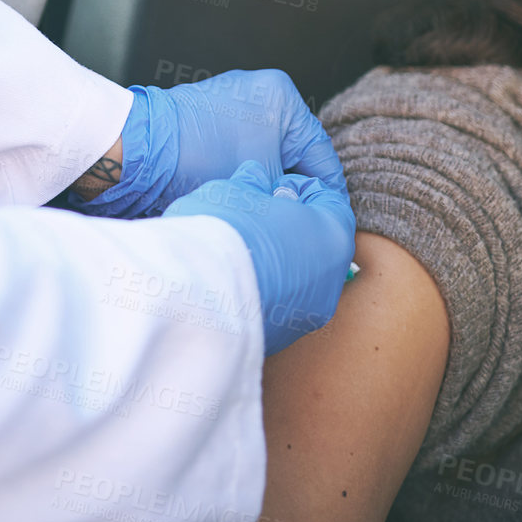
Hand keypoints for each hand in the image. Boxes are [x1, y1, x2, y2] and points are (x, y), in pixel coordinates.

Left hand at [69, 69, 344, 218]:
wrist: (136, 152)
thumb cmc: (195, 159)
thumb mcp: (260, 183)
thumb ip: (291, 195)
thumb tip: (303, 210)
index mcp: (282, 98)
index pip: (320, 154)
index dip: (326, 194)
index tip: (328, 221)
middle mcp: (259, 94)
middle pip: (292, 156)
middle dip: (292, 191)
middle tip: (297, 224)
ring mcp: (231, 105)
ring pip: (265, 159)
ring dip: (266, 188)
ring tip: (265, 217)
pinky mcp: (208, 121)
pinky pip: (239, 155)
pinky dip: (242, 179)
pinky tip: (240, 203)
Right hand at [163, 160, 355, 354]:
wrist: (190, 299)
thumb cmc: (222, 233)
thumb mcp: (235, 190)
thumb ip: (253, 184)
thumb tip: (255, 182)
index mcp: (331, 236)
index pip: (329, 202)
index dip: (300, 188)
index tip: (271, 186)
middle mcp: (329, 281)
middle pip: (314, 242)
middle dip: (286, 226)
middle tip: (251, 214)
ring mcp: (305, 316)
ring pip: (296, 277)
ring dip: (273, 260)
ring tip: (234, 249)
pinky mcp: (278, 339)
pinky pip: (274, 305)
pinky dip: (259, 290)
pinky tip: (228, 280)